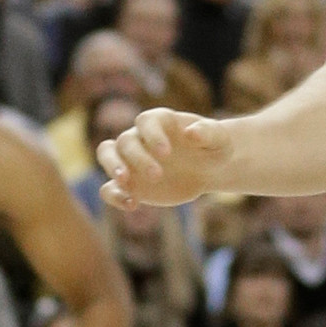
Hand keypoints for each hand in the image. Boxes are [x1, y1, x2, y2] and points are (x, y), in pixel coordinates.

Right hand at [99, 109, 232, 208]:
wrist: (207, 169)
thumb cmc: (213, 148)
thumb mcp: (219, 140)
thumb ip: (208, 132)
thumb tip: (191, 133)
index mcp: (160, 121)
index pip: (146, 121)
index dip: (153, 136)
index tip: (167, 153)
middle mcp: (140, 137)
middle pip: (125, 141)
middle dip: (138, 158)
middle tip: (158, 176)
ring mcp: (130, 159)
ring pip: (106, 154)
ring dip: (112, 167)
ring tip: (125, 182)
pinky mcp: (129, 183)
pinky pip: (109, 187)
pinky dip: (115, 196)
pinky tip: (133, 205)